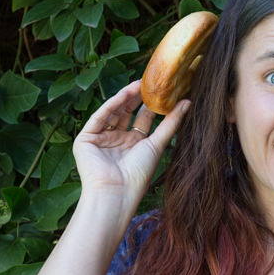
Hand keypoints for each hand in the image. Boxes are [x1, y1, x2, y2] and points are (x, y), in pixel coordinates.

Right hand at [72, 79, 188, 204]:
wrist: (116, 192)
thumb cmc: (139, 174)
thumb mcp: (157, 144)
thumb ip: (171, 123)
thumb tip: (188, 103)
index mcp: (134, 147)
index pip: (142, 121)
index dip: (151, 106)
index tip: (162, 91)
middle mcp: (117, 142)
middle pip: (127, 114)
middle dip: (137, 99)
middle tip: (149, 83)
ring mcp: (101, 140)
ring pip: (113, 113)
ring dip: (125, 99)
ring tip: (139, 84)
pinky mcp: (85, 140)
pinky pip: (99, 118)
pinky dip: (111, 106)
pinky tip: (124, 94)